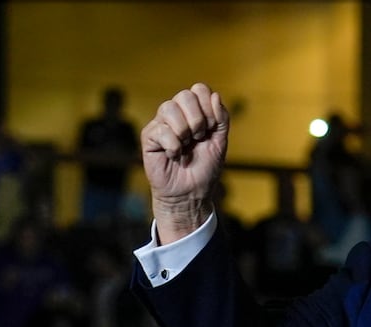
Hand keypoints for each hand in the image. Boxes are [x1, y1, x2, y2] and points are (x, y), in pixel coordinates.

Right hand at [141, 84, 229, 239]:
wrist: (191, 194)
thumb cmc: (204, 169)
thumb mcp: (220, 142)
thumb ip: (221, 119)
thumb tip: (215, 95)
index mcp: (194, 112)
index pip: (199, 89)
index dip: (208, 106)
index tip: (211, 129)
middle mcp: (176, 114)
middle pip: (185, 95)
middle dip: (198, 119)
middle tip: (199, 138)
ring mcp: (161, 124)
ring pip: (169, 108)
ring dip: (184, 131)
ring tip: (186, 147)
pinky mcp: (149, 136)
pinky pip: (161, 130)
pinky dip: (173, 146)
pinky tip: (175, 156)